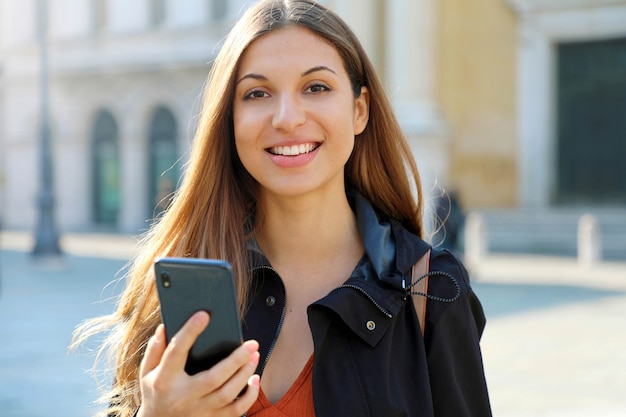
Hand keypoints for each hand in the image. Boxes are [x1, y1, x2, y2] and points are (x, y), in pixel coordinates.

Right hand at [137, 311, 259, 416]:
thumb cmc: (155, 391)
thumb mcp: (147, 371)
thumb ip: (155, 349)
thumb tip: (165, 327)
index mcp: (164, 380)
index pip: (176, 352)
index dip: (189, 332)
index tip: (204, 315)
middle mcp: (182, 397)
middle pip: (213, 378)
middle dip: (236, 359)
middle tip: (252, 344)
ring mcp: (198, 411)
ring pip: (227, 394)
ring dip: (245, 374)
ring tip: (255, 355)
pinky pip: (236, 411)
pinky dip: (249, 396)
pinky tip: (254, 380)